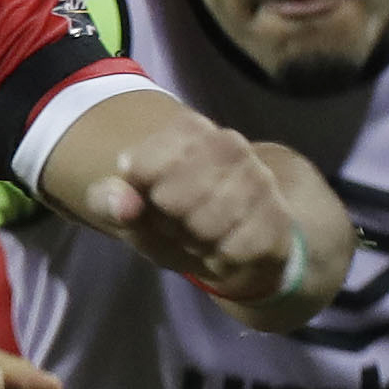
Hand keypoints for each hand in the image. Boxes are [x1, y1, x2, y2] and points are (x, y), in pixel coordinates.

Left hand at [90, 126, 348, 324]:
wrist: (231, 246)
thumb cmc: (171, 219)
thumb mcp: (131, 211)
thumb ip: (110, 202)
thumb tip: (121, 202)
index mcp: (189, 130)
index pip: (146, 161)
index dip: (139, 190)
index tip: (145, 194)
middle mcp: (230, 144)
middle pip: (173, 197)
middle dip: (165, 221)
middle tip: (173, 222)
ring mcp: (259, 179)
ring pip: (206, 224)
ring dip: (193, 242)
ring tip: (197, 236)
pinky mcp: (278, 217)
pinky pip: (234, 248)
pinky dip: (219, 258)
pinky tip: (222, 250)